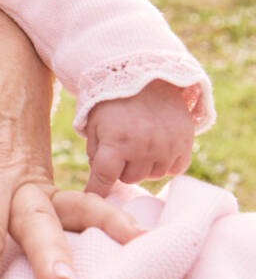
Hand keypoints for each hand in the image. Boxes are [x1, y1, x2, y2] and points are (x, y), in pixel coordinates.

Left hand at [84, 79, 193, 196]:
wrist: (149, 78)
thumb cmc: (114, 103)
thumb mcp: (95, 124)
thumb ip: (95, 153)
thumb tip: (99, 181)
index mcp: (115, 142)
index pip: (103, 177)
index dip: (97, 190)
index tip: (92, 201)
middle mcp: (143, 148)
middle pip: (129, 179)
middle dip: (122, 168)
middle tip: (121, 147)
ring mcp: (167, 147)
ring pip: (151, 175)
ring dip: (143, 165)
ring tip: (139, 142)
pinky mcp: (185, 144)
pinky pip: (174, 169)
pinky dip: (165, 162)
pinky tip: (157, 145)